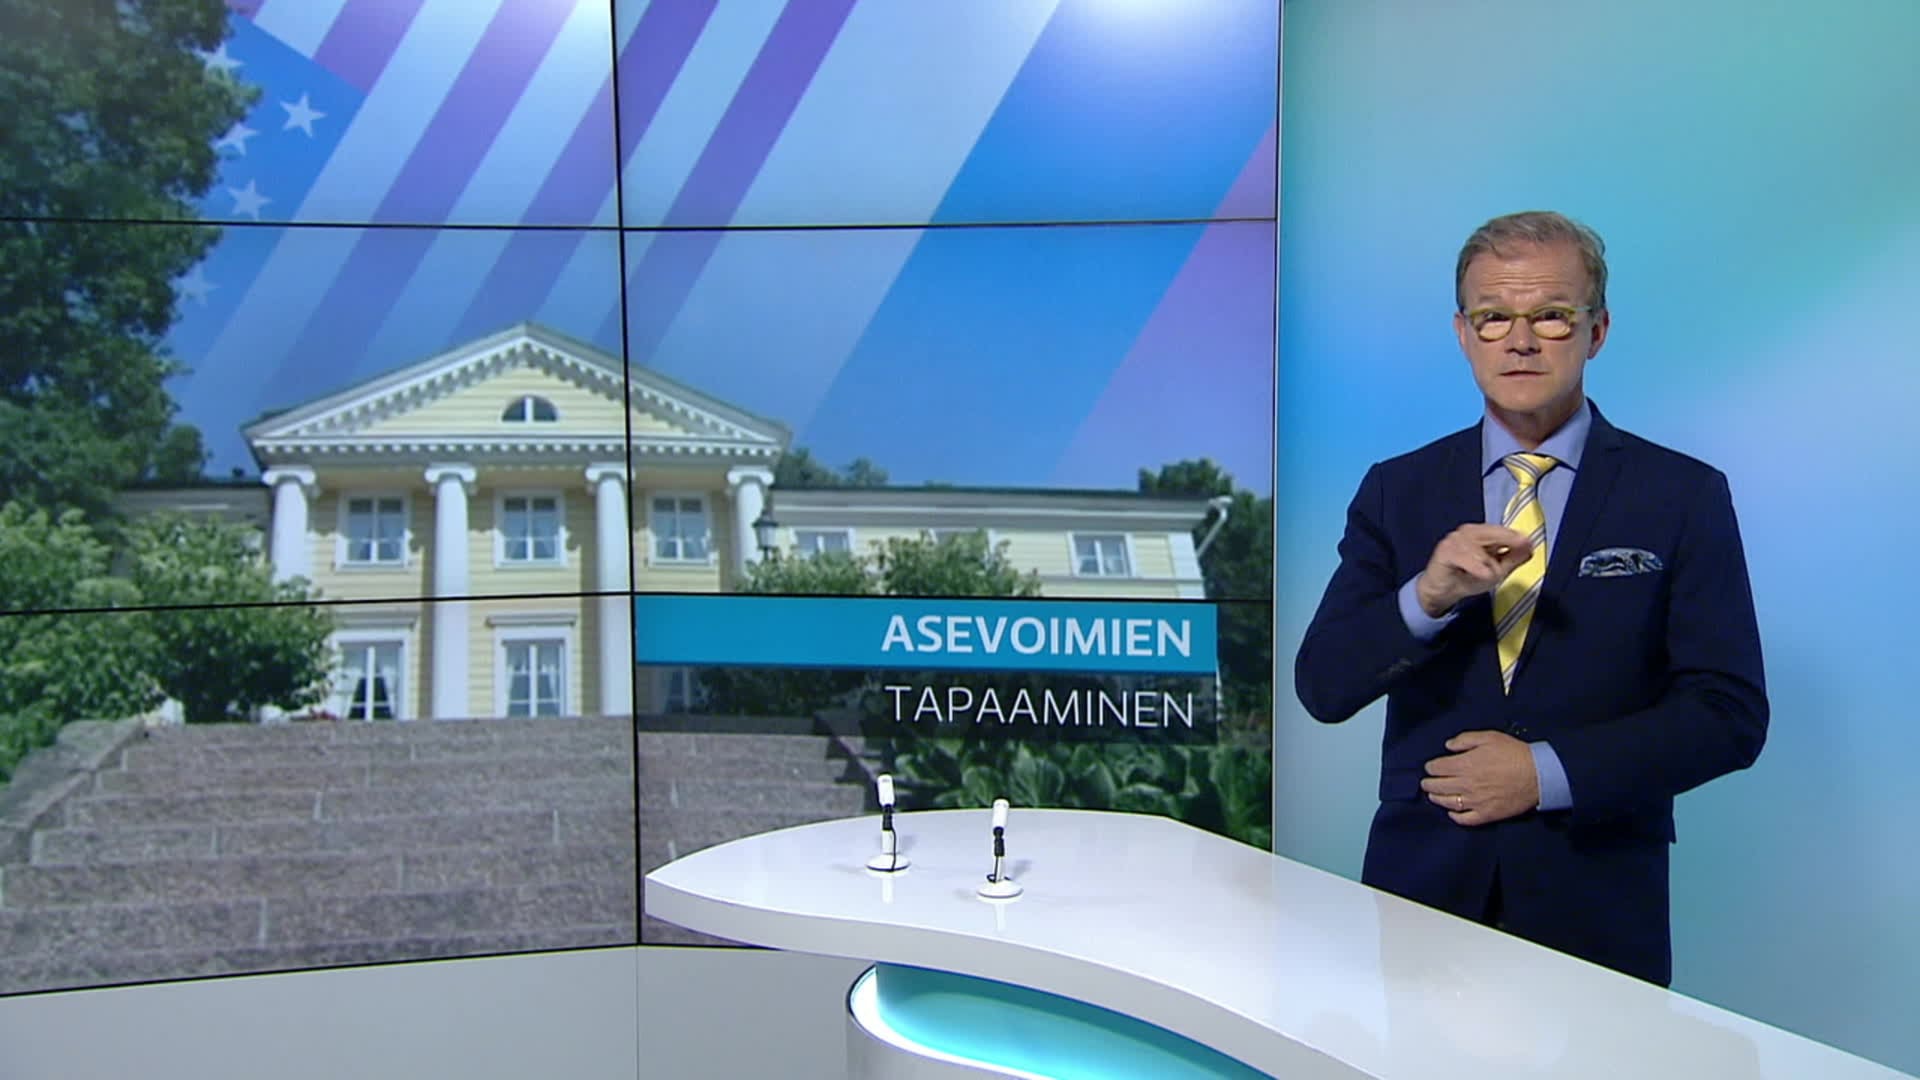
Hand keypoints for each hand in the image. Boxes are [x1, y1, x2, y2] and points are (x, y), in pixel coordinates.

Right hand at [1414, 524, 1533, 616]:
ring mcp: (1455, 539)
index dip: (1515, 537)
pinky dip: (1477, 568)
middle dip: (1505, 546)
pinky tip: (1483, 575)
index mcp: (1480, 532)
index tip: (1528, 543)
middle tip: (1516, 556)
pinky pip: (1466, 558)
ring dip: (1488, 566)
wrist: (1441, 591)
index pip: (1501, 530)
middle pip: (1492, 534)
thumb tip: (1530, 546)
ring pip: (1481, 550)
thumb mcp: (1496, 570)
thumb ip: (1513, 558)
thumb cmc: (1467, 578)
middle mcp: (1467, 531)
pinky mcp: (1445, 551)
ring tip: (1488, 577)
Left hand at [1420, 731, 1539, 825]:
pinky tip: (1451, 812)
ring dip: (1436, 798)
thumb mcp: (1489, 737)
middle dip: (1428, 783)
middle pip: (1437, 786)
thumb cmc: (1514, 753)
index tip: (1430, 767)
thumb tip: (1448, 746)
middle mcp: (1466, 785)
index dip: (1431, 767)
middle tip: (1426, 781)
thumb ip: (1465, 740)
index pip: (1437, 768)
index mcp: (1465, 764)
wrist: (1538, 774)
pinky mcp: (1486, 814)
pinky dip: (1455, 817)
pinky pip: (1465, 819)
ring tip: (1433, 795)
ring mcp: (1475, 802)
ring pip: (1447, 803)